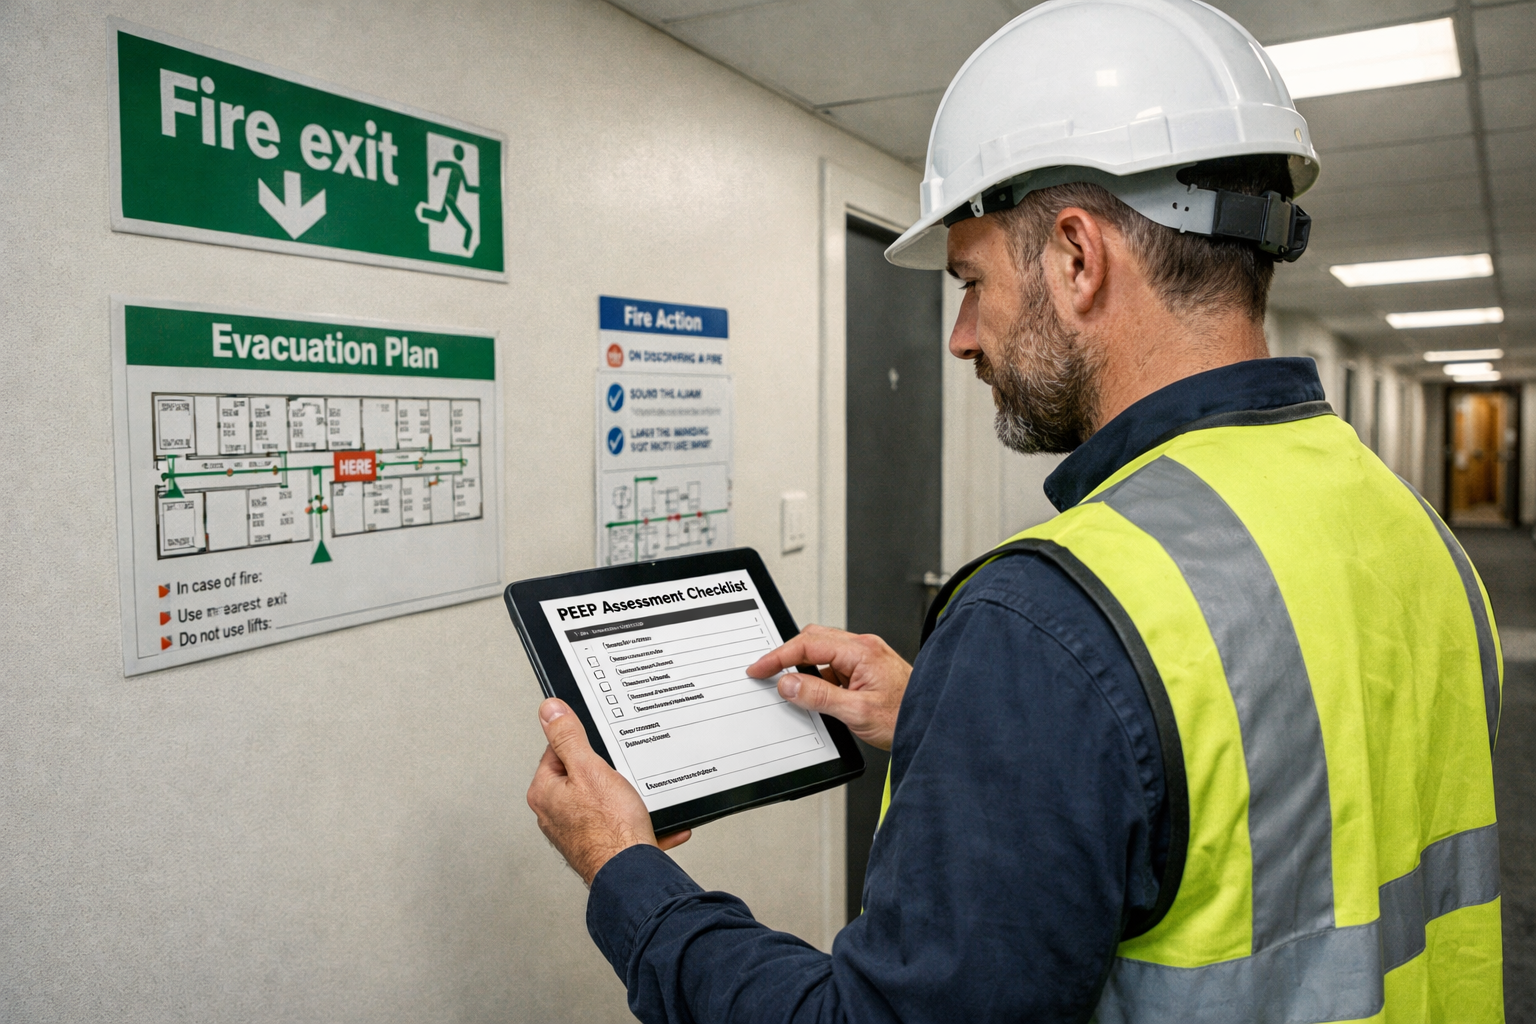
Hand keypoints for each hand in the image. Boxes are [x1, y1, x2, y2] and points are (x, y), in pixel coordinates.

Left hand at [526, 699, 691, 885]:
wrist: (632, 874)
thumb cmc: (610, 829)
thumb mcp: (590, 768)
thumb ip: (568, 736)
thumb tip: (550, 710)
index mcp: (545, 792)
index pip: (558, 750)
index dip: (585, 745)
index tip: (602, 750)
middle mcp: (554, 814)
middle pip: (581, 775)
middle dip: (607, 773)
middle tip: (622, 776)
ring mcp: (575, 832)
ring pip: (602, 801)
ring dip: (623, 799)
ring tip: (634, 802)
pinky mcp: (596, 845)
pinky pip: (618, 825)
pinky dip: (636, 821)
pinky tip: (650, 821)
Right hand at [746, 625, 910, 749]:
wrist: (935, 724)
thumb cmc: (907, 716)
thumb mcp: (856, 712)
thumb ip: (819, 696)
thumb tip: (788, 684)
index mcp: (861, 651)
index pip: (808, 644)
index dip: (778, 656)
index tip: (759, 668)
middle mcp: (864, 648)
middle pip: (813, 640)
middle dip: (788, 656)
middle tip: (768, 674)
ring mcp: (866, 657)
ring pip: (822, 653)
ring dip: (805, 669)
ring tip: (795, 692)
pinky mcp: (866, 669)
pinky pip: (834, 666)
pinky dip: (819, 678)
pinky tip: (818, 696)